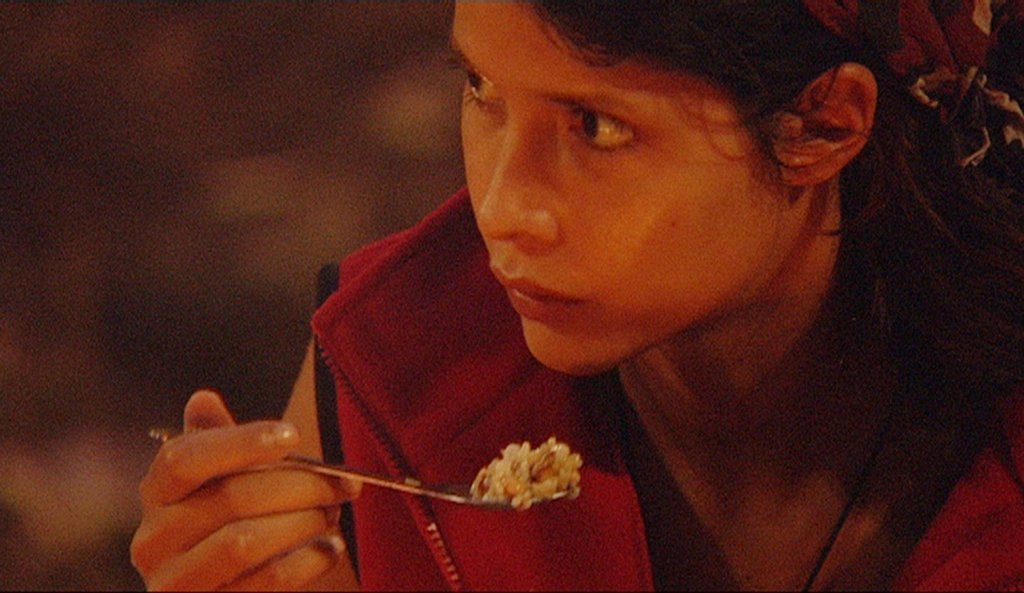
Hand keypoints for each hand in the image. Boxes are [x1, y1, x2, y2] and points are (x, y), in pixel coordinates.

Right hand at [131, 390, 360, 590]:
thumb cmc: (234, 526)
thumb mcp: (223, 483)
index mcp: (157, 494)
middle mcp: (153, 539)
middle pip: (230, 498)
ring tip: (334, 513)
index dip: (240, 441)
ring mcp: (174, 583)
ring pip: (245, 541)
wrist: (233, 592)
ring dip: (305, 521)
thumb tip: (202, 399)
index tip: (293, 435)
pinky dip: (309, 561)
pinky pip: (267, 581)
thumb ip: (219, 446)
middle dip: (300, 485)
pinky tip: (330, 549)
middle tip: (344, 483)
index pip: (184, 457)